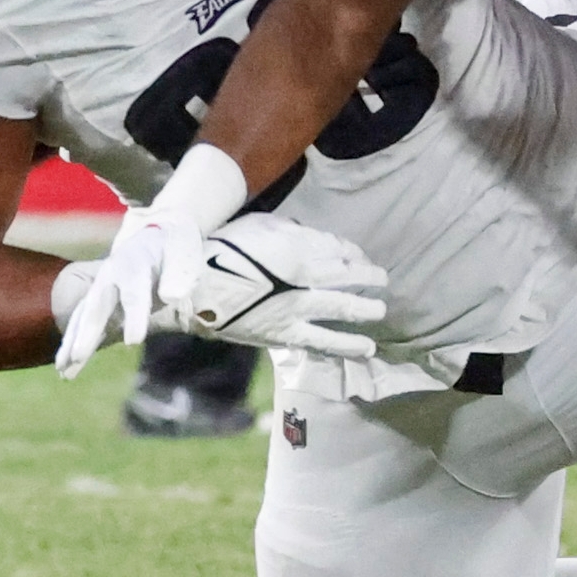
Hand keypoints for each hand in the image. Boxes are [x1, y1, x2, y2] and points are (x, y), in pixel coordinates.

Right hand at [55, 206, 208, 378]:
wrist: (158, 233)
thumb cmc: (174, 245)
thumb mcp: (184, 251)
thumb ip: (179, 273)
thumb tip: (171, 296)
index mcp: (134, 263)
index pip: (134, 293)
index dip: (134, 316)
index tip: (134, 341)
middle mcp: (110, 276)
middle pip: (97, 307)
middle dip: (88, 333)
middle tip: (78, 358)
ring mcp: (101, 289)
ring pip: (83, 318)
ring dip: (72, 344)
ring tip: (63, 371)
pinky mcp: (100, 302)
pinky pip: (83, 325)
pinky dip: (74, 345)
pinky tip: (65, 368)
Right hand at [178, 215, 389, 361]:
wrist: (194, 291)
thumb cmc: (221, 250)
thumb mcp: (259, 226)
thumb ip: (290, 231)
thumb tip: (310, 235)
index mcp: (299, 249)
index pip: (338, 250)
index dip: (354, 254)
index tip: (361, 257)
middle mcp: (306, 280)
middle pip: (348, 279)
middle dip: (369, 280)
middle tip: (383, 282)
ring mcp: (297, 310)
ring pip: (341, 311)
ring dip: (364, 313)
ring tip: (379, 317)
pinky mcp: (284, 335)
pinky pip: (320, 341)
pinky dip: (344, 346)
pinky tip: (363, 350)